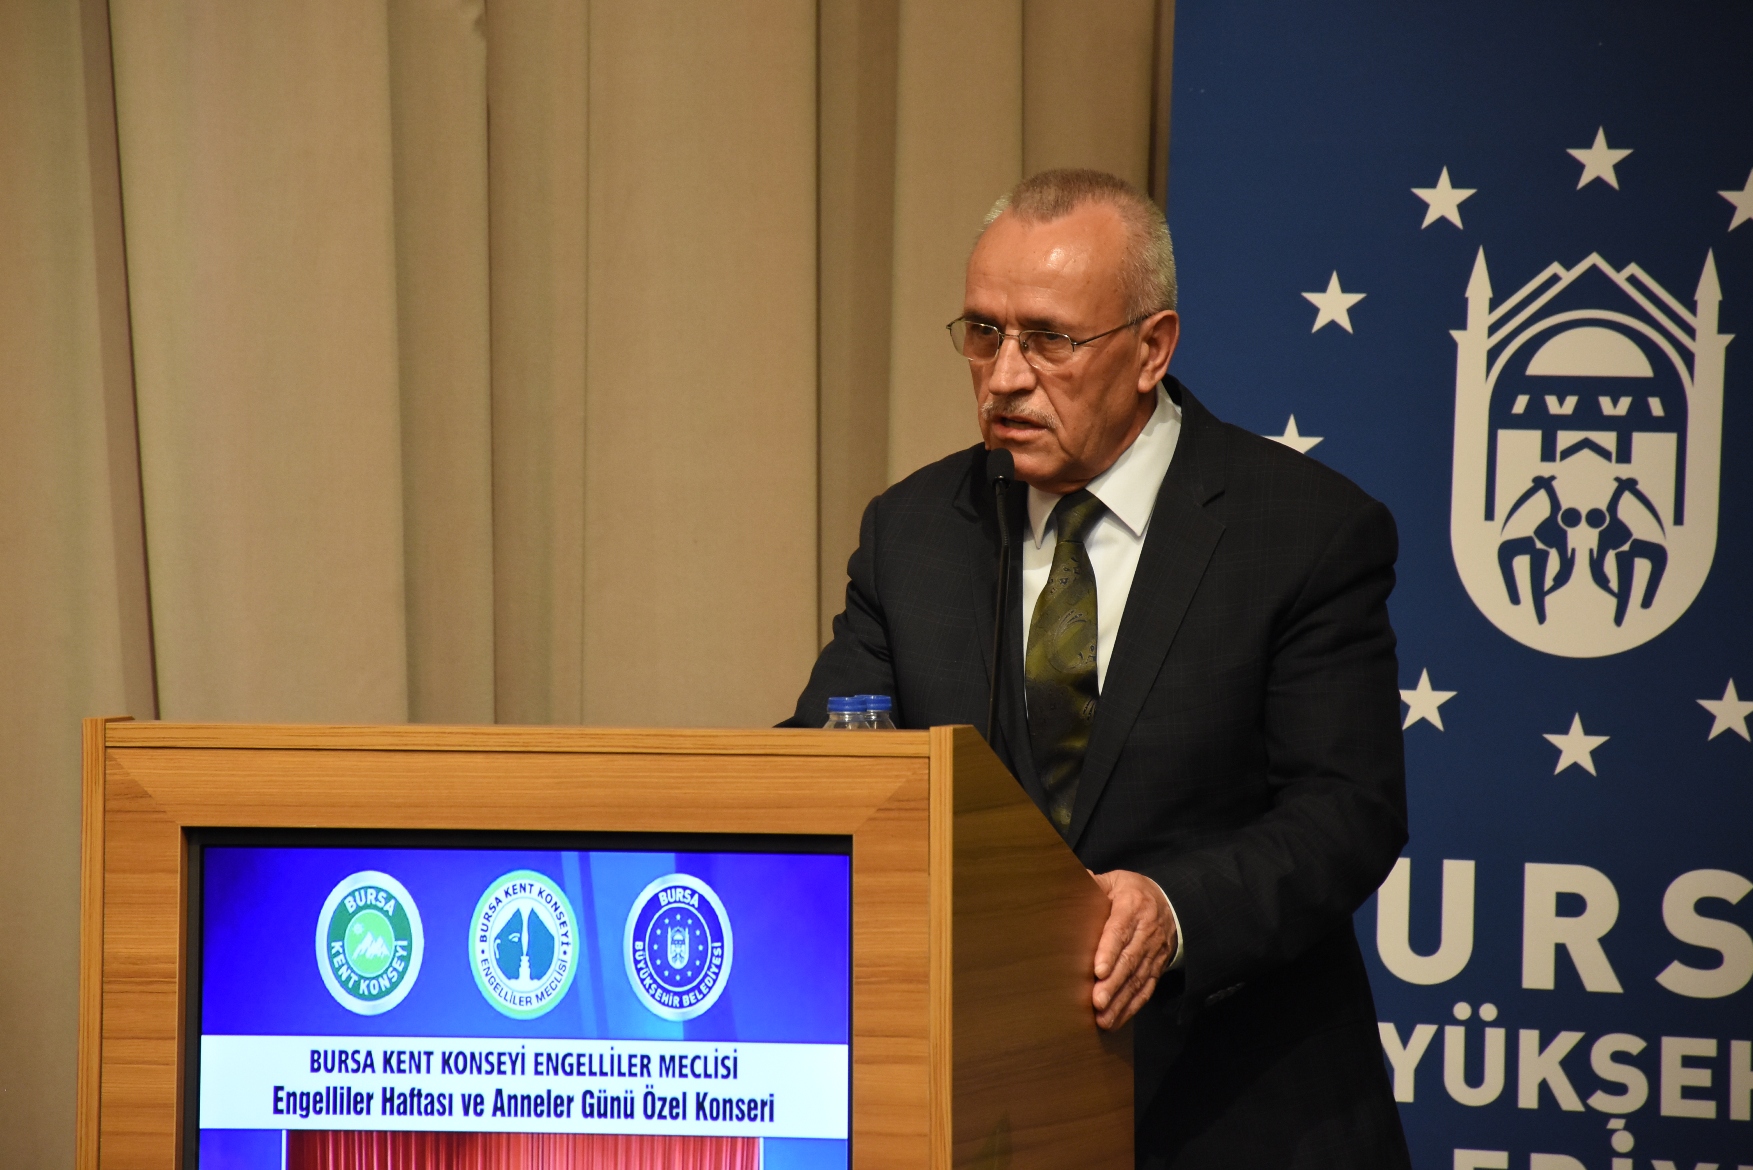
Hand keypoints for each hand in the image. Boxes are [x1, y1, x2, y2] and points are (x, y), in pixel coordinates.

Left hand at [1089, 869, 1175, 1030]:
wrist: (1170, 903)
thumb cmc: (1132, 893)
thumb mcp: (1116, 880)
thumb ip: (1095, 883)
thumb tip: (1076, 879)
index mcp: (1133, 906)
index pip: (1121, 930)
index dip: (1110, 951)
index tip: (1098, 970)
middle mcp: (1146, 932)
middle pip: (1130, 960)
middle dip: (1113, 983)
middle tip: (1097, 1001)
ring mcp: (1153, 953)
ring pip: (1138, 979)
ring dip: (1120, 1000)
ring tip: (1103, 1018)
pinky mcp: (1156, 969)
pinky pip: (1145, 990)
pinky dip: (1131, 1007)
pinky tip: (1115, 1021)